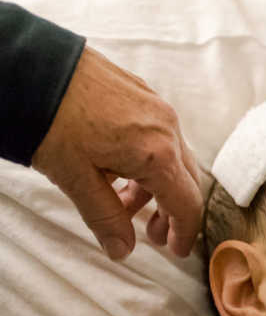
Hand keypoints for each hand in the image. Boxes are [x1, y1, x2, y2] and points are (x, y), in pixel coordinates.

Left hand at [30, 47, 202, 259]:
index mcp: (157, 154)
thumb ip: (104, 216)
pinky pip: (158, 134)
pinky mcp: (141, 92)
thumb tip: (123, 249)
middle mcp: (167, 128)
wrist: (29, 65)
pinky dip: (146, 159)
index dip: (184, 232)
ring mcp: (156, 106)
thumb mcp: (74, 178)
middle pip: (186, 180)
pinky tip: (116, 166)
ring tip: (122, 200)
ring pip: (171, 156)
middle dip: (171, 211)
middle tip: (151, 233)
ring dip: (154, 185)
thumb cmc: (50, 119)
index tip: (176, 250)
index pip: (187, 203)